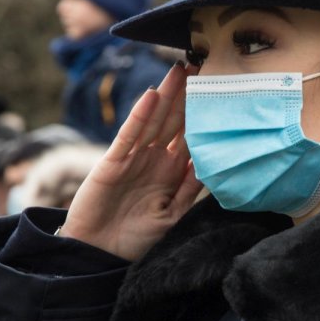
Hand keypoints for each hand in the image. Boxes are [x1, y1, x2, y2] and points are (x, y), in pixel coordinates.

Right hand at [61, 62, 202, 260]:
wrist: (100, 255)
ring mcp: (132, 158)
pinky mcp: (112, 162)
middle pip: (173, 120)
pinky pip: (130, 136)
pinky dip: (140, 116)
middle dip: (187, 94)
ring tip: (181, 70)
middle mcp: (153, 158)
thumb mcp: (173, 215)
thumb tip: (212, 163)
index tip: (219, 90)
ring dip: (167, 95)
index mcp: (170, 170)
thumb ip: (190, 190)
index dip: (202, 113)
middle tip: (203, 65)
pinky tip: (151, 97)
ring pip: (153, 120)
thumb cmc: (137, 239)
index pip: (189, 135)